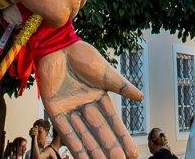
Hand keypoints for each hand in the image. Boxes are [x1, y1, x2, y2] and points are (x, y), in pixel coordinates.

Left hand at [37, 40, 142, 158]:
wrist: (58, 45)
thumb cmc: (82, 55)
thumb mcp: (105, 73)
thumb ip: (122, 87)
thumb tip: (140, 98)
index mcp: (98, 98)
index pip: (112, 122)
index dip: (121, 137)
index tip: (131, 153)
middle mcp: (85, 107)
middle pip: (99, 132)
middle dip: (109, 148)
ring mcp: (70, 110)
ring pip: (83, 135)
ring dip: (92, 151)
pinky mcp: (54, 110)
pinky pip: (65, 131)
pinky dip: (73, 143)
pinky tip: (82, 156)